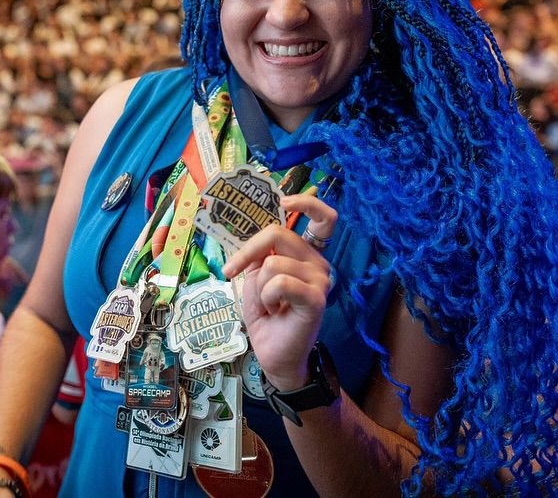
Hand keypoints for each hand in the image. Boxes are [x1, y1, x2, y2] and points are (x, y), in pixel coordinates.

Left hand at [222, 194, 336, 390]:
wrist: (274, 355)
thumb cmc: (266, 316)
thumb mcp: (255, 278)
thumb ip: (258, 254)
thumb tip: (249, 233)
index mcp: (306, 254)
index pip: (323, 217)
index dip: (306, 201)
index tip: (284, 200)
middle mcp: (318, 262)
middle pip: (277, 233)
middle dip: (247, 253)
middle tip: (234, 271)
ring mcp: (320, 280)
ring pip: (272, 263)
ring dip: (259, 288)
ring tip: (269, 305)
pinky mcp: (316, 298)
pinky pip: (279, 282)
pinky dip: (268, 297)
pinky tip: (276, 311)